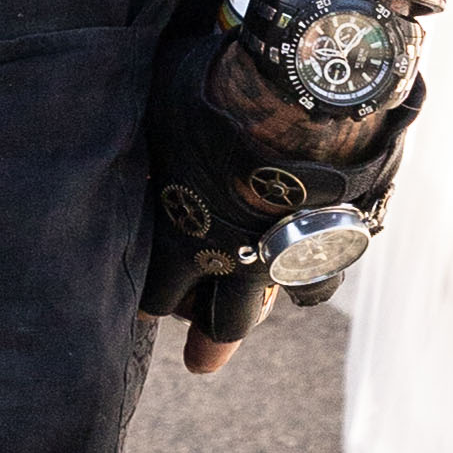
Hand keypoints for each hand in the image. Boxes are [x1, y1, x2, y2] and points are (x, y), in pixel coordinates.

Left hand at [143, 20, 421, 366]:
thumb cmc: (215, 94)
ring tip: (257, 318)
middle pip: (223, 322)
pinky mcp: (343, 234)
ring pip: (286, 302)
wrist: (303, 92)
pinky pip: (328, 269)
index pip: (158, 297)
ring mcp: (296, 252)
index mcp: (184, 238)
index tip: (147, 308)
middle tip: (199, 360)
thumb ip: (144, 129)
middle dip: (208, 335)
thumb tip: (108, 109)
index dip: (151, 302)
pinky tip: (311, 266)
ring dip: (266, 310)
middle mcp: (239, 259)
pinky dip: (318, 269)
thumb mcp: (158, 106)